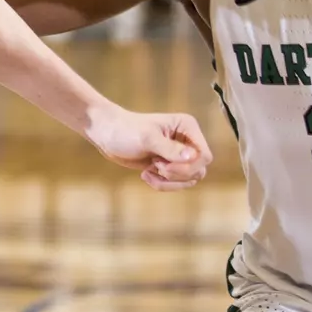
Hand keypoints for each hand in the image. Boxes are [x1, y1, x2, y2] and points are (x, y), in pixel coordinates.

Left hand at [83, 103, 213, 190]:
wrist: (106, 134)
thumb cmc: (125, 130)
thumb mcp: (147, 138)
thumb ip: (170, 149)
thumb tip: (193, 157)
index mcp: (187, 127)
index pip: (205, 156)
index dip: (189, 167)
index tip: (165, 165)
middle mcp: (187, 140)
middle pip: (199, 170)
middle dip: (176, 175)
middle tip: (156, 166)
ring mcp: (178, 154)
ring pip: (189, 180)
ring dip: (168, 181)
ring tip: (149, 171)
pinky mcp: (168, 166)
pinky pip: (175, 184)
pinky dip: (161, 184)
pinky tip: (145, 175)